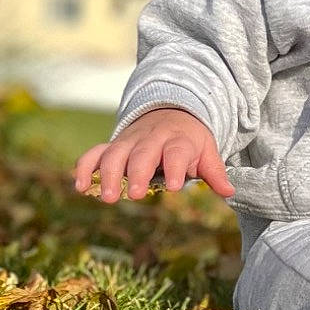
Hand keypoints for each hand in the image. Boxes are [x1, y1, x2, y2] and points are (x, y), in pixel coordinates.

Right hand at [74, 108, 234, 203]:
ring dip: (108, 175)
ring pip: (114, 154)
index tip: (173, 187)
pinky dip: (84, 168)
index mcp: (177, 140)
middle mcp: (150, 139)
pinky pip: (94, 154)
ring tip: (108, 198)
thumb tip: (229, 192)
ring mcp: (129, 142)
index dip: (174, 167)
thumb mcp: (207, 151)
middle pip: (142, 154)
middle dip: (136, 173)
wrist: (171, 111)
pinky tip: (80, 187)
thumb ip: (214, 172)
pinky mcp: (112, 146)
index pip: (176, 152)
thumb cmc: (190, 140)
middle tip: (133, 195)